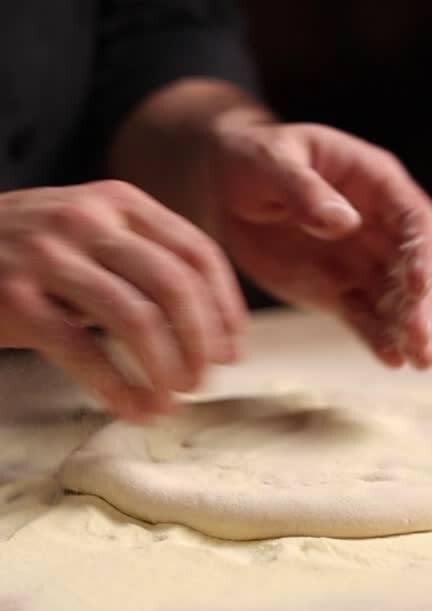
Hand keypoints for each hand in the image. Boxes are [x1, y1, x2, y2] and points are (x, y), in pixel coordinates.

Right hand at [0, 181, 245, 419]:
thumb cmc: (24, 250)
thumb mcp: (85, 228)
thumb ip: (139, 255)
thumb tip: (208, 324)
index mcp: (117, 201)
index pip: (196, 252)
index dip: (225, 307)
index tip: (232, 349)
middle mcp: (87, 220)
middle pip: (175, 287)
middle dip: (199, 344)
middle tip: (201, 380)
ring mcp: (48, 256)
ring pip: (137, 319)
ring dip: (165, 369)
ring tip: (169, 399)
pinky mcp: (16, 299)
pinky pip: (85, 352)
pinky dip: (119, 389)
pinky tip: (133, 409)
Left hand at [213, 118, 431, 368]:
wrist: (222, 187)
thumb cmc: (252, 159)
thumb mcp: (272, 162)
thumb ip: (304, 190)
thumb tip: (344, 222)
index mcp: (374, 181)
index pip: (414, 218)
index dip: (422, 251)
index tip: (418, 284)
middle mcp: (379, 223)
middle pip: (415, 264)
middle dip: (420, 301)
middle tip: (419, 336)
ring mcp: (361, 260)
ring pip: (396, 297)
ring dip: (408, 327)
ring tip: (418, 360)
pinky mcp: (338, 290)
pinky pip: (364, 316)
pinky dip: (378, 337)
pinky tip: (390, 360)